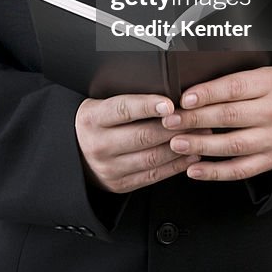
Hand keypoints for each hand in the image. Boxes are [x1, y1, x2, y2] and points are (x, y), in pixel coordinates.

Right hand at [75, 93, 205, 193]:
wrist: (70, 155)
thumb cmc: (93, 123)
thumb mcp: (98, 104)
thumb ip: (125, 99)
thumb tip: (162, 87)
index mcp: (92, 119)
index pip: (122, 109)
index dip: (147, 105)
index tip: (169, 103)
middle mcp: (99, 145)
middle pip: (142, 136)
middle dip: (174, 127)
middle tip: (196, 117)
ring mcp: (110, 168)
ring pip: (151, 158)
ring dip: (180, 146)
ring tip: (200, 134)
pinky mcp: (120, 185)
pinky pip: (153, 176)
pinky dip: (175, 165)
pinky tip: (190, 155)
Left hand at [161, 66, 271, 181]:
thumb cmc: (268, 90)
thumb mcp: (257, 74)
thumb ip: (228, 80)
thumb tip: (189, 87)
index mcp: (269, 84)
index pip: (234, 88)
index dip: (207, 93)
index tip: (184, 99)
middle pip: (230, 116)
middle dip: (196, 119)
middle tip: (171, 121)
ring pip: (233, 144)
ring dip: (201, 145)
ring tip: (176, 143)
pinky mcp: (270, 160)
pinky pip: (239, 169)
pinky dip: (214, 172)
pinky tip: (193, 169)